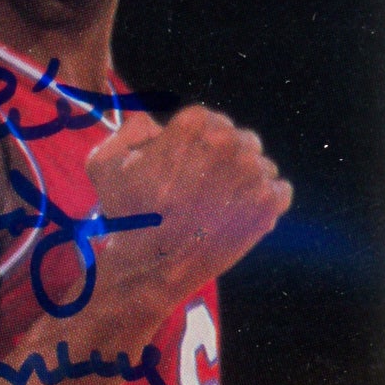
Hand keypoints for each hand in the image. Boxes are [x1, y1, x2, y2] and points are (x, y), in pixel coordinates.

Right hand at [86, 105, 292, 310]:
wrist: (152, 265)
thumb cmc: (126, 215)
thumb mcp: (104, 162)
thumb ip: (131, 129)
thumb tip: (156, 123)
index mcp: (192, 126)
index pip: (208, 119)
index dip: (197, 142)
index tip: (188, 163)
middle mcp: (226, 143)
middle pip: (238, 138)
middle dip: (223, 159)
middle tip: (204, 186)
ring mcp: (251, 173)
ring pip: (260, 164)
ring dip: (245, 180)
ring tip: (220, 205)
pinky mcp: (269, 203)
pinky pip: (280, 190)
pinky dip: (265, 202)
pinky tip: (239, 215)